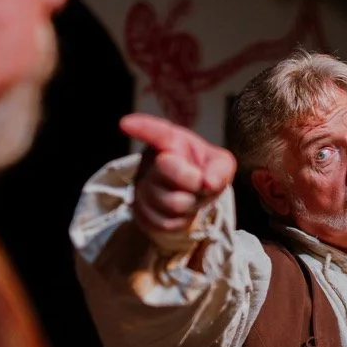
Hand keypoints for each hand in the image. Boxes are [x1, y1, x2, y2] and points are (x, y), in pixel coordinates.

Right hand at [120, 113, 236, 236]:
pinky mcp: (140, 212)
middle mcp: (151, 161)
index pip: (157, 132)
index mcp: (170, 142)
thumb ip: (221, 168)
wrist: (189, 200)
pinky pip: (167, 222)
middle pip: (167, 167)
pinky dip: (182, 221)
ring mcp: (142, 187)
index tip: (125, 123)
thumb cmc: (203, 174)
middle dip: (191, 179)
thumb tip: (208, 183)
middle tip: (198, 181)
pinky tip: (181, 212)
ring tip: (190, 196)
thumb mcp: (220, 164)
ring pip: (172, 202)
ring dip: (191, 204)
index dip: (142, 127)